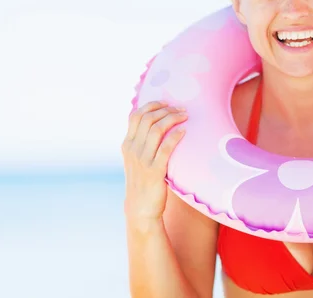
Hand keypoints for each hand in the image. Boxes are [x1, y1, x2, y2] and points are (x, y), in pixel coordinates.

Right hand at [121, 101, 187, 223]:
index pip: (136, 116)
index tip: (166, 103)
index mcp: (127, 145)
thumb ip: (142, 143)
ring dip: (172, 118)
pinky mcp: (154, 172)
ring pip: (156, 129)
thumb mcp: (137, 160)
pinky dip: (175, 136)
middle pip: (147, 119)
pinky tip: (184, 131)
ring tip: (185, 116)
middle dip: (165, 109)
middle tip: (181, 109)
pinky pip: (165, 148)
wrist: (140, 209)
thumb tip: (157, 123)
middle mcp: (132, 150)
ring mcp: (142, 161)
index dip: (152, 105)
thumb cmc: (143, 181)